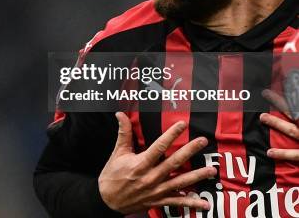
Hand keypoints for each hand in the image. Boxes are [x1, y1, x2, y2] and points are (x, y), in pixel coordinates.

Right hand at [98, 112, 215, 213]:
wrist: (107, 200)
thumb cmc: (112, 176)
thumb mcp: (117, 153)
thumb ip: (123, 134)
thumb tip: (120, 115)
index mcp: (140, 164)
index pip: (159, 146)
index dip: (172, 134)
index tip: (182, 125)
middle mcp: (150, 177)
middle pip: (174, 162)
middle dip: (189, 151)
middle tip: (202, 141)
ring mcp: (156, 190)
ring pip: (180, 182)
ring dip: (197, 176)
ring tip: (211, 170)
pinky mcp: (158, 201)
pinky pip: (177, 202)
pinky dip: (191, 203)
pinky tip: (204, 203)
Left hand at [260, 89, 298, 160]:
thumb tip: (297, 101)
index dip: (294, 94)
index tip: (286, 83)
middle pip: (296, 113)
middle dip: (281, 103)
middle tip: (265, 93)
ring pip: (292, 130)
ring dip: (277, 123)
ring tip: (262, 117)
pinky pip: (296, 155)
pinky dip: (283, 153)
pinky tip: (269, 152)